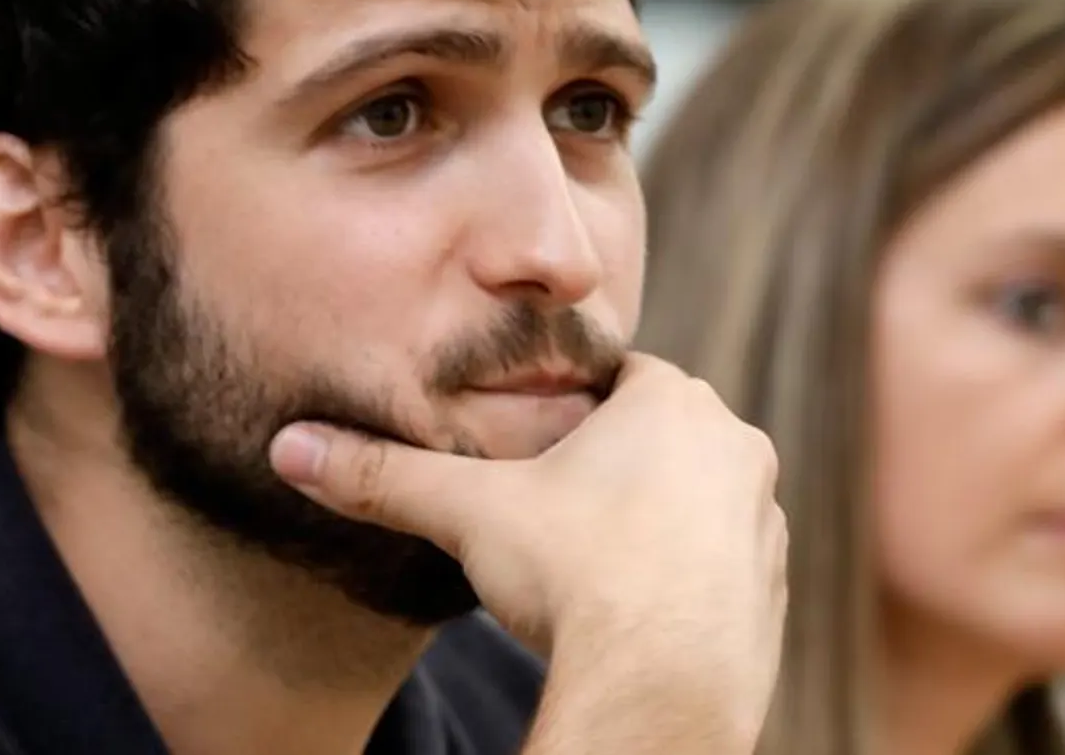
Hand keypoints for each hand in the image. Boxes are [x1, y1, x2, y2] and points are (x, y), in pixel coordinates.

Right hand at [269, 353, 787, 739]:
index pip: (613, 381)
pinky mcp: (774, 580)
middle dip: (611, 467)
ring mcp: (763, 514)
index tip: (535, 459)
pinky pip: (724, 560)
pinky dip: (686, 576)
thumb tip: (290, 448)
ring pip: (696, 497)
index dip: (568, 416)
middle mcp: (734, 442)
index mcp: (670, 399)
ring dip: (655, 519)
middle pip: (658, 437)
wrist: (658, 684)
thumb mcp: (469, 513)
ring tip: (594, 567)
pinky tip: (638, 609)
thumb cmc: (574, 577)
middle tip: (555, 518)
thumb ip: (384, 474)